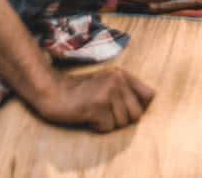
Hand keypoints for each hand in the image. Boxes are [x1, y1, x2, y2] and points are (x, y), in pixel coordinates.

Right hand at [31, 64, 154, 131]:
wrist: (52, 91)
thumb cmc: (80, 91)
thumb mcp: (106, 82)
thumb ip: (126, 90)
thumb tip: (147, 105)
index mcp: (122, 74)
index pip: (149, 95)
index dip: (139, 107)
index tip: (123, 109)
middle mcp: (118, 80)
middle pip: (137, 114)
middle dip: (122, 120)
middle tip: (105, 114)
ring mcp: (108, 92)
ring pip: (122, 123)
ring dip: (108, 124)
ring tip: (95, 113)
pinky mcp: (97, 106)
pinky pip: (108, 128)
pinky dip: (98, 127)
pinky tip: (88, 118)